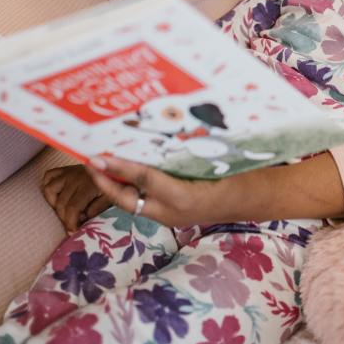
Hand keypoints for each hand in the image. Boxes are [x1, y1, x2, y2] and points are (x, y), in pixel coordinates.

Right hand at [41, 163, 111, 232]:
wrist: (113, 168)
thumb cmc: (113, 185)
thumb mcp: (110, 198)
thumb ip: (97, 208)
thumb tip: (84, 218)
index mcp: (88, 185)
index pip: (72, 208)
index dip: (70, 223)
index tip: (72, 232)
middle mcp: (76, 177)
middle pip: (61, 203)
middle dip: (64, 218)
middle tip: (72, 222)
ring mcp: (69, 171)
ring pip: (49, 189)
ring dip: (54, 202)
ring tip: (64, 209)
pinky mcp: (65, 168)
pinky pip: (48, 176)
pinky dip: (49, 186)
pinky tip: (57, 196)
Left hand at [87, 149, 343, 225]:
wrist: (255, 198)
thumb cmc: (239, 172)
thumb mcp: (217, 157)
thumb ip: (188, 148)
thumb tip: (160, 127)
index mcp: (184, 197)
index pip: (143, 180)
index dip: (118, 166)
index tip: (96, 156)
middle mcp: (173, 212)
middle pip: (127, 199)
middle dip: (105, 180)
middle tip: (89, 158)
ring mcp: (171, 215)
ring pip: (133, 201)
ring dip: (116, 182)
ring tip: (102, 160)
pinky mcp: (172, 213)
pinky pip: (145, 200)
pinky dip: (132, 185)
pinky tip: (128, 167)